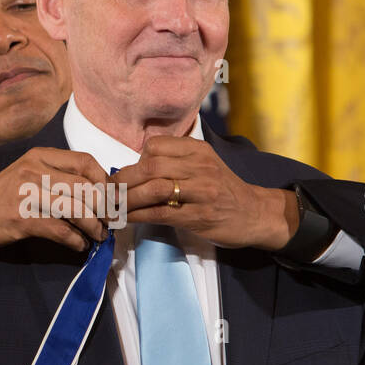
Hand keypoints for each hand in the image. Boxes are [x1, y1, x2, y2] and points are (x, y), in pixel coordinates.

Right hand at [0, 147, 110, 251]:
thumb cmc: (2, 195)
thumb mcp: (29, 173)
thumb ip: (59, 176)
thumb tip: (100, 191)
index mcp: (40, 156)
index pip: (85, 161)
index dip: (105, 182)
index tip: (111, 198)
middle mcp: (34, 171)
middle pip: (86, 187)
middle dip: (104, 208)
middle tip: (109, 221)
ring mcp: (28, 195)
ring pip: (77, 210)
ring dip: (94, 227)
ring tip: (99, 236)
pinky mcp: (23, 220)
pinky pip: (61, 231)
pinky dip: (76, 241)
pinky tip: (79, 245)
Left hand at [113, 135, 295, 249]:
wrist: (255, 214)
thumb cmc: (223, 190)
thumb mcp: (204, 165)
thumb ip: (176, 161)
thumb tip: (135, 167)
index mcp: (198, 151)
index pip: (155, 146)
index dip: (135, 160)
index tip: (126, 175)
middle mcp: (200, 167)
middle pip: (151, 165)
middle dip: (124, 179)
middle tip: (109, 192)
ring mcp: (202, 192)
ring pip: (154, 188)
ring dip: (128, 198)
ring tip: (113, 207)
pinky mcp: (200, 216)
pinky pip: (161, 213)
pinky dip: (139, 215)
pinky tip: (127, 219)